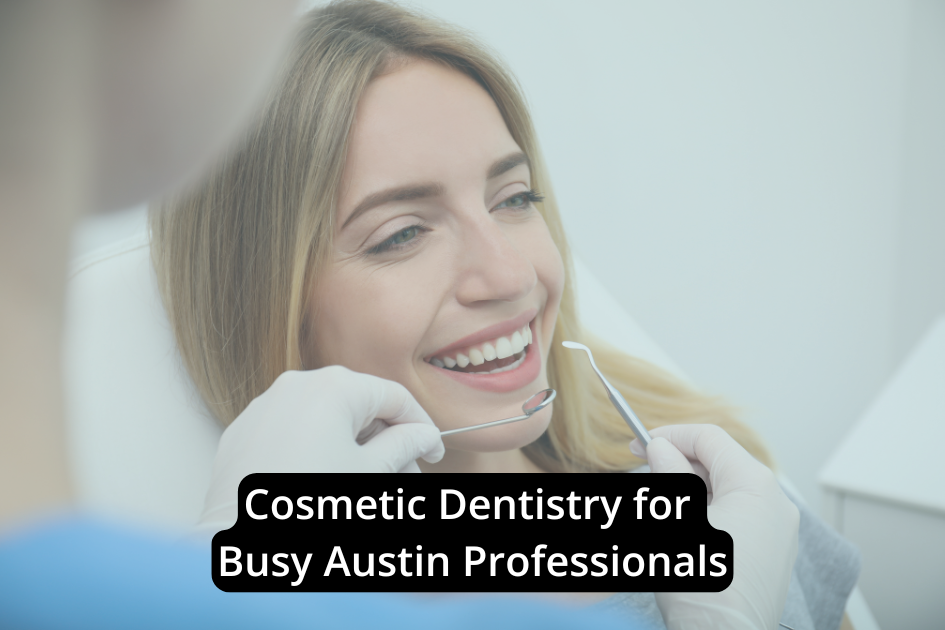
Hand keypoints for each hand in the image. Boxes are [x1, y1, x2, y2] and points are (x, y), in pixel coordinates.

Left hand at [195, 366, 444, 535]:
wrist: (241, 542)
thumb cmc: (307, 506)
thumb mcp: (368, 473)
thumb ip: (403, 446)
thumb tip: (424, 437)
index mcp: (333, 387)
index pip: (393, 396)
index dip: (420, 426)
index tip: (433, 452)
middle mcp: (296, 385)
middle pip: (358, 405)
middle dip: (385, 438)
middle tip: (404, 472)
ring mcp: (265, 406)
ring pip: (324, 418)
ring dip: (352, 444)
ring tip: (365, 477)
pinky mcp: (243, 432)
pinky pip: (291, 430)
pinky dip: (314, 447)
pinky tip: (324, 475)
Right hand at [630, 425, 798, 629]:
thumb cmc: (704, 586)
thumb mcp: (677, 519)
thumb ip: (669, 474)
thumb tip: (660, 447)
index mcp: (756, 485)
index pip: (709, 438)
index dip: (671, 435)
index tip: (640, 445)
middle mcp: (775, 503)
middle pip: (720, 463)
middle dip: (679, 463)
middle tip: (645, 470)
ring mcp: (778, 530)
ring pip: (728, 489)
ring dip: (693, 488)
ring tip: (664, 504)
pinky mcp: (773, 554)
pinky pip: (739, 516)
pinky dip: (710, 511)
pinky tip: (686, 527)